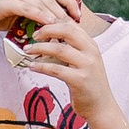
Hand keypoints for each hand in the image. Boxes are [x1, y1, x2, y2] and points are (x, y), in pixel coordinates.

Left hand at [9, 1, 111, 119]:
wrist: (101, 107)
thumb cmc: (88, 84)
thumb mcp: (83, 62)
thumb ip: (70, 49)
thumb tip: (47, 38)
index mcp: (91, 45)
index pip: (72, 25)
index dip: (54, 21)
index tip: (39, 25)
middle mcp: (91, 52)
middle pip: (67, 31)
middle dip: (47, 30)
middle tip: (34, 35)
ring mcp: (87, 66)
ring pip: (59, 49)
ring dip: (40, 48)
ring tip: (27, 50)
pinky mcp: (80, 80)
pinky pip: (56, 69)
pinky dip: (41, 66)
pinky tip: (32, 66)